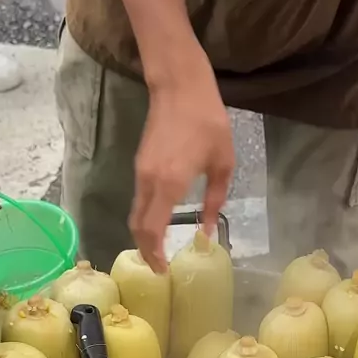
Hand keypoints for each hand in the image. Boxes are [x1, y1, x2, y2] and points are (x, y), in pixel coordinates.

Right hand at [129, 54, 234, 272]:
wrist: (179, 85)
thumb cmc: (208, 121)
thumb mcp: (222, 163)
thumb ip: (215, 201)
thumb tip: (206, 232)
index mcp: (170, 184)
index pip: (152, 230)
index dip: (155, 255)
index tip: (163, 271)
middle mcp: (149, 182)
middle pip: (138, 227)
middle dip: (145, 251)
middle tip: (159, 268)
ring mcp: (141, 172)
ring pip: (135, 214)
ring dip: (144, 236)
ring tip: (159, 252)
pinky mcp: (140, 164)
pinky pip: (139, 201)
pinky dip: (144, 220)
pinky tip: (159, 225)